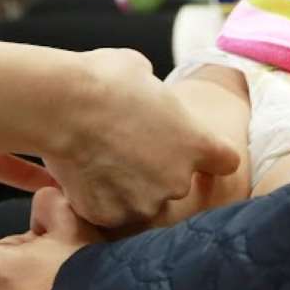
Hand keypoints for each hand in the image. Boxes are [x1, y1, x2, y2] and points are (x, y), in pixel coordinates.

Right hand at [47, 49, 241, 227]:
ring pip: (141, 201)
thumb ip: (157, 98)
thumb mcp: (144, 73)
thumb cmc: (105, 80)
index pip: (225, 161)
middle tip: (126, 146)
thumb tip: (148, 98)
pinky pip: (108, 210)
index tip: (195, 151)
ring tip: (99, 159)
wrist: (64, 106)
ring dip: (127, 187)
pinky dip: (97, 197)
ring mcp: (142, 203)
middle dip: (156, 170)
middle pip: (176, 182)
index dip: (210, 156)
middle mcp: (176, 180)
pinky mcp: (108, 216)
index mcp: (195, 143)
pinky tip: (82, 172)